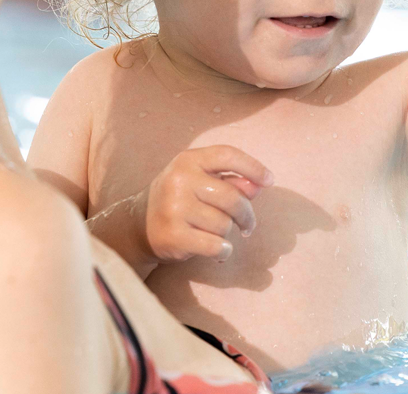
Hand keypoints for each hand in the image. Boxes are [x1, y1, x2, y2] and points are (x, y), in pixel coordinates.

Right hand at [139, 145, 272, 263]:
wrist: (138, 225)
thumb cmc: (178, 200)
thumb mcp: (199, 182)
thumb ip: (230, 181)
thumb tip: (259, 185)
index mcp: (188, 160)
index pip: (227, 155)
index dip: (253, 167)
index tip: (269, 181)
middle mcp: (179, 180)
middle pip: (232, 198)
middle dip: (246, 215)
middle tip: (247, 225)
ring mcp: (175, 208)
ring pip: (224, 224)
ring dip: (228, 234)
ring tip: (216, 234)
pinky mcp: (174, 235)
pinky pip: (216, 245)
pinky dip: (223, 251)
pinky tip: (217, 251)